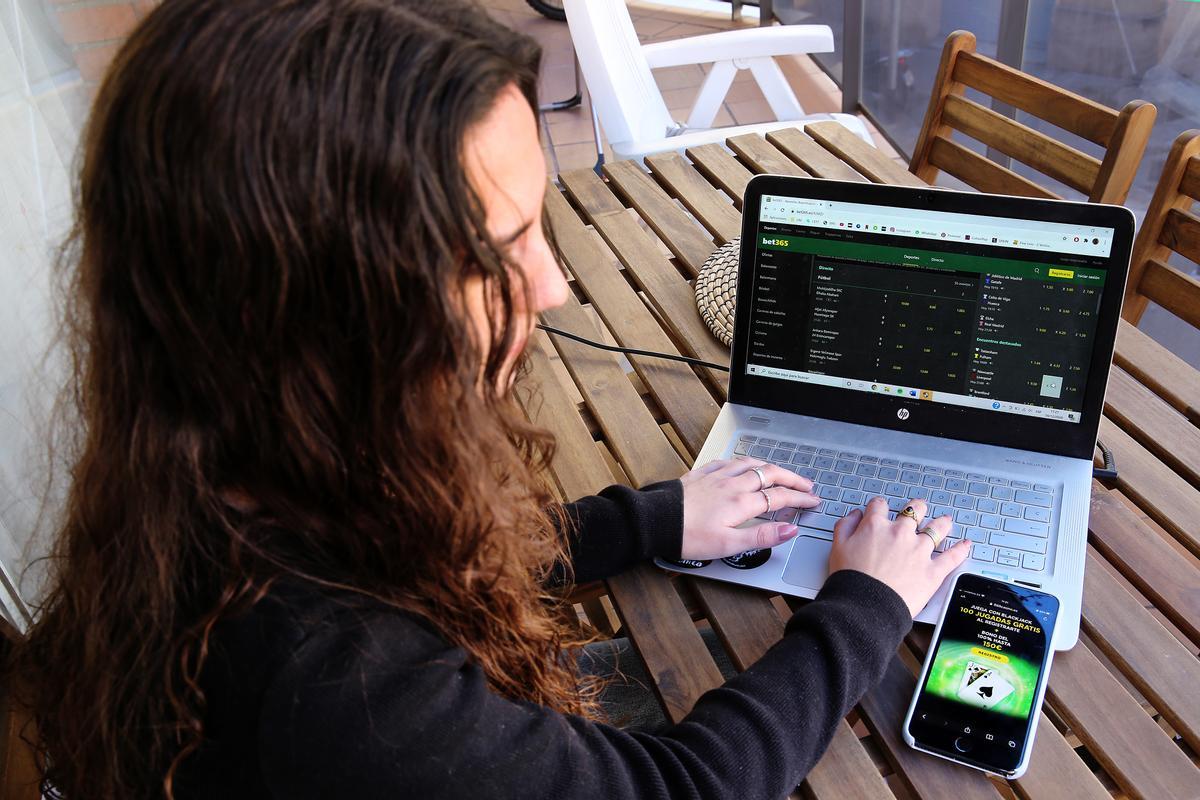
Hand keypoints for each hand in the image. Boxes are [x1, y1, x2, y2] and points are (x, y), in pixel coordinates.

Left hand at [677, 457, 819, 559]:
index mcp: (741, 503)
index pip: (780, 497)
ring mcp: (717, 476)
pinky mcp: (702, 474)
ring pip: (751, 464)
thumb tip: (789, 530)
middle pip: (770, 475)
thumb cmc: (688, 536)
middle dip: (792, 479)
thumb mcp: (728, 545)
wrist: (656, 521)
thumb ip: (761, 537)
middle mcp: (732, 484)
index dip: (800, 499)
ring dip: (771, 467)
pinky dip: (744, 462)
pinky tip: (744, 464)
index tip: (813, 501)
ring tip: (782, 472)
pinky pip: (729, 461)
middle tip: (807, 485)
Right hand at [828, 497, 970, 616]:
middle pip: (914, 511)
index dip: (879, 506)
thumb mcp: (837, 547)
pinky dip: (961, 550)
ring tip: (945, 521)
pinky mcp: (933, 571)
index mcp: (876, 526)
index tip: (880, 509)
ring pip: (937, 529)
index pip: (879, 505)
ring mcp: (919, 551)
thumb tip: (855, 516)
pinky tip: (966, 545)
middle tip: (919, 509)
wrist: (865, 606)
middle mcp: (900, 533)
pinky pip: (952, 557)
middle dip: (916, 508)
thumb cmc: (851, 580)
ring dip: (941, 523)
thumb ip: (845, 526)